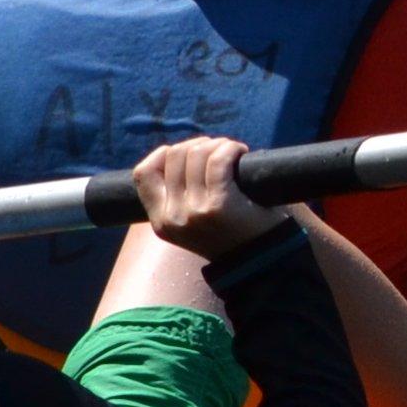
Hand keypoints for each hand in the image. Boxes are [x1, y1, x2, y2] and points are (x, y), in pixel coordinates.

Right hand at [130, 135, 284, 260]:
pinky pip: (218, 161)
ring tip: (232, 152)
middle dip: (198, 145)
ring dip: (217, 144)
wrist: (263, 261)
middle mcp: (173, 217)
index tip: (188, 155)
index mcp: (161, 222)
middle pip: (174, 155)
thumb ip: (178, 196)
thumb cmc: (231, 234)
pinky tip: (240, 153)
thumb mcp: (191, 223)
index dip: (163, 154)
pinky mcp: (218, 205)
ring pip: (196, 153)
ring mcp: (194, 211)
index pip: (143, 173)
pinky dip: (230, 149)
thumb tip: (179, 151)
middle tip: (219, 152)